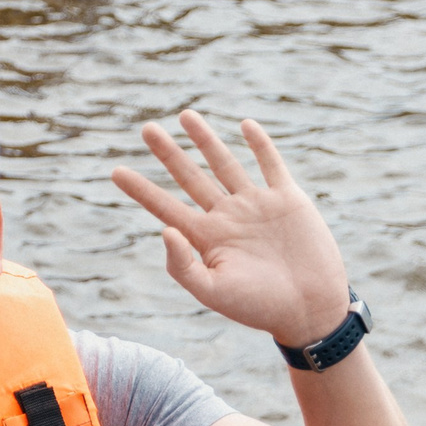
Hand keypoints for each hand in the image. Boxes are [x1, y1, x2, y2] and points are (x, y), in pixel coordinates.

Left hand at [111, 112, 350, 348]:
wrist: (310, 310)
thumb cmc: (258, 307)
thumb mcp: (212, 291)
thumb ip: (182, 265)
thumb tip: (163, 229)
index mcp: (205, 238)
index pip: (165, 206)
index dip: (141, 189)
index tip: (115, 171)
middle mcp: (226, 217)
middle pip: (189, 177)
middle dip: (168, 153)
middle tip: (145, 128)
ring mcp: (256, 206)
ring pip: (225, 164)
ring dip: (205, 140)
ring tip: (185, 115)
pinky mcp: (288, 200)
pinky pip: (271, 165)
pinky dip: (260, 144)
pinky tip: (245, 124)